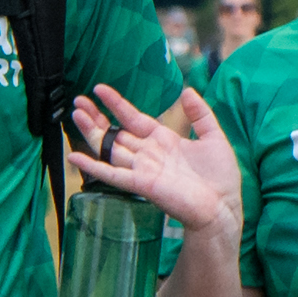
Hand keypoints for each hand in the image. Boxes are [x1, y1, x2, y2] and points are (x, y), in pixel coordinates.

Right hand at [56, 87, 239, 241]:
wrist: (223, 207)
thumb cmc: (220, 178)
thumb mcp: (213, 137)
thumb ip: (200, 114)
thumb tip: (187, 90)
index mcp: (163, 140)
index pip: (133, 118)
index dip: (116, 104)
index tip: (100, 89)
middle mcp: (148, 154)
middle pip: (115, 132)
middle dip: (96, 116)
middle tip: (78, 101)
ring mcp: (142, 169)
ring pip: (109, 147)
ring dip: (91, 132)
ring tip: (74, 115)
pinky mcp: (141, 184)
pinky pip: (111, 174)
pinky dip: (92, 165)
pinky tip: (75, 157)